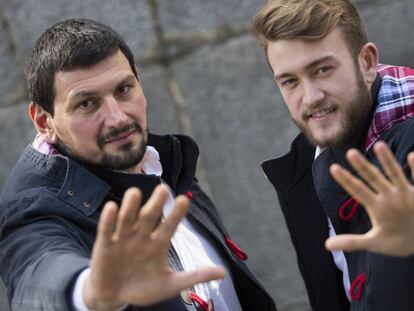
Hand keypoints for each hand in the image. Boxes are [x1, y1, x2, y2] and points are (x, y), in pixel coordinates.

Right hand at [84, 184, 225, 310]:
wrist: (115, 297)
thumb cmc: (144, 288)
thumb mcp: (171, 284)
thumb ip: (195, 275)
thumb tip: (225, 273)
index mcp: (158, 243)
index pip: (169, 226)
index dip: (176, 214)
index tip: (185, 199)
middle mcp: (142, 236)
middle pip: (149, 217)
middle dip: (155, 204)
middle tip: (163, 189)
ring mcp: (123, 239)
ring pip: (127, 219)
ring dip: (130, 207)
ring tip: (135, 192)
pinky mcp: (105, 246)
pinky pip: (106, 231)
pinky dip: (108, 220)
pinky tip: (112, 207)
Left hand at [325, 141, 413, 256]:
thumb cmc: (397, 240)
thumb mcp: (374, 243)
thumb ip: (352, 242)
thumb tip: (326, 245)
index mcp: (376, 205)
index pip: (357, 190)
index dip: (346, 180)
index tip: (333, 168)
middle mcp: (389, 196)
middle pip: (373, 178)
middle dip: (362, 167)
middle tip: (350, 152)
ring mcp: (405, 195)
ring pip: (395, 174)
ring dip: (388, 161)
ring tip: (379, 146)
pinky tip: (412, 155)